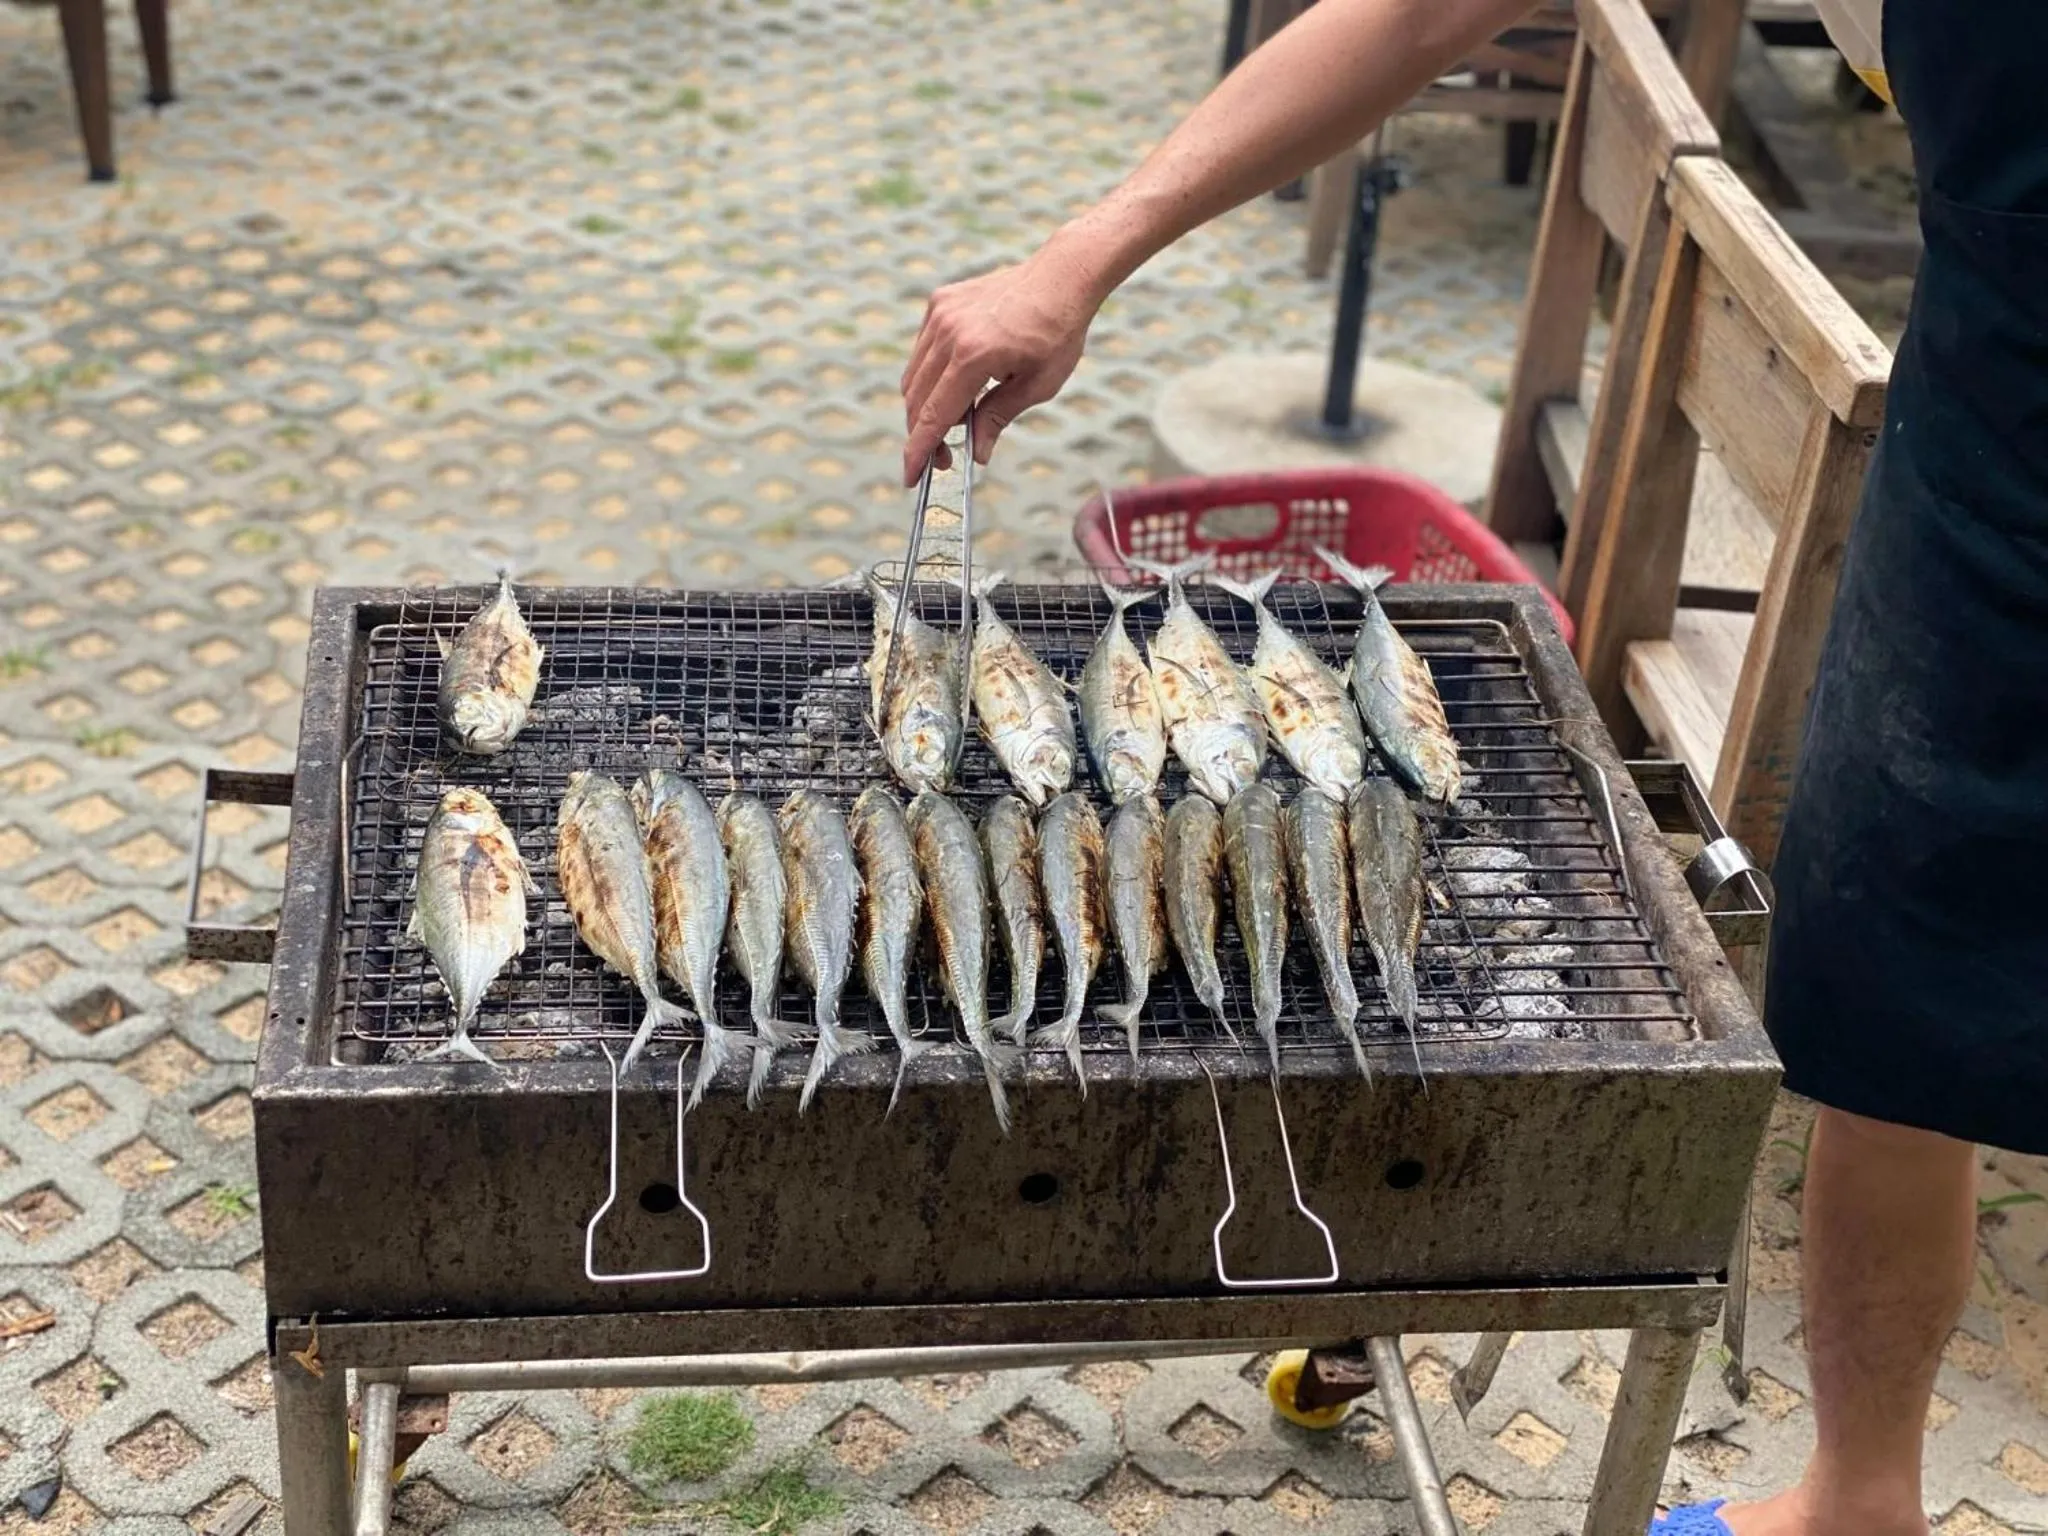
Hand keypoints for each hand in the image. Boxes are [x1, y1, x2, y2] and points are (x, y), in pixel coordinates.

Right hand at [900, 241, 1104, 484]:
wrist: (1061, 277)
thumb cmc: (1058, 332)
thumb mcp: (1037, 386)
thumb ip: (998, 418)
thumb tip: (978, 455)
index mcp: (973, 356)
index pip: (934, 416)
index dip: (919, 451)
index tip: (910, 477)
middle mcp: (948, 332)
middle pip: (917, 400)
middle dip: (925, 435)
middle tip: (945, 459)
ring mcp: (940, 314)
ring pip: (914, 377)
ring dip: (928, 407)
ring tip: (963, 418)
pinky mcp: (939, 303)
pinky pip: (922, 351)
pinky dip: (932, 376)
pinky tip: (961, 383)